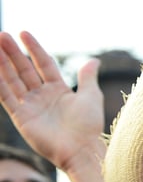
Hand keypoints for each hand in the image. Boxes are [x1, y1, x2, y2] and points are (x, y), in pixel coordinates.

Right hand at [0, 31, 104, 170]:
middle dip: (13, 53)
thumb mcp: (91, 96)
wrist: (82, 149)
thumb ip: (87, 77)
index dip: (35, 49)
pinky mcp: (21, 117)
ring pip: (13, 80)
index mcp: (59, 90)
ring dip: (2, 64)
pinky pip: (7, 97)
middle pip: (25, 70)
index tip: (24, 33)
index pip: (44, 64)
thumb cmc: (90, 125)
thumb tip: (94, 60)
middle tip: (2, 35)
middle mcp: (43, 96)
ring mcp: (31, 106)